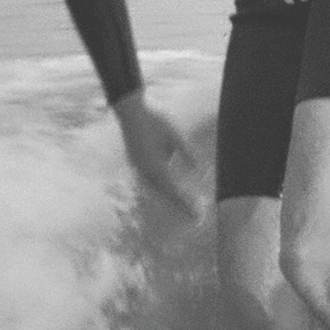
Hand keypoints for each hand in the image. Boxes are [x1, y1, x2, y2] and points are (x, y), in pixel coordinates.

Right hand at [112, 93, 200, 219]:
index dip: (185, 204)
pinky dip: (161, 188)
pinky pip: (150, 181)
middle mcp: (145, 172)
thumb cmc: (155, 122)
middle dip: (179, 204)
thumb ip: (186, 152)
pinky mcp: (135, 164)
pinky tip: (168, 189)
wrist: (131, 113)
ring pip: (156, 189)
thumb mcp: (175, 136)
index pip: (173, 191)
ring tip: (184, 206)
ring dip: (169, 197)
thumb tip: (197, 169)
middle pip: (164, 194)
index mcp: (156, 166)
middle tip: (194, 215)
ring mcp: (138, 169)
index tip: (196, 215)